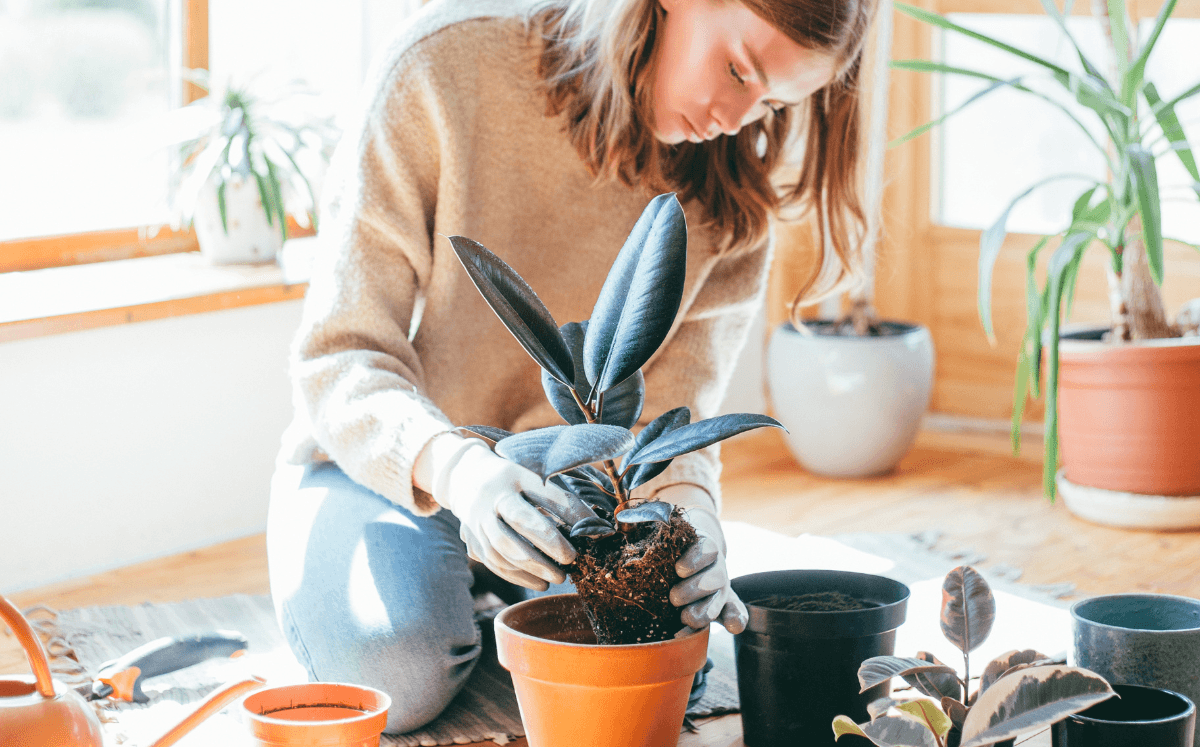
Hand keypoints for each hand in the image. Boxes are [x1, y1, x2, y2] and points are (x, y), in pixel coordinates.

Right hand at [419, 434, 597, 590]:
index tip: (592, 531)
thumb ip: (560, 499)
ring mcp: (477, 520)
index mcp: (513, 476)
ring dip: (534, 568)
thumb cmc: (512, 479)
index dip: (571, 513)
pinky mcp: (472, 541)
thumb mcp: (534, 477)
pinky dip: (519, 577)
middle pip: (519, 522)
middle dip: (549, 544)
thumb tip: (595, 526)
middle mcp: (492, 497)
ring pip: (503, 549)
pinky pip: (494, 564)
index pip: (545, 494)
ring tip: (558, 577)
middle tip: (572, 560)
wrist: (464, 477)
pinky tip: (539, 582)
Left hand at [656, 485, 747, 633]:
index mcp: (702, 545)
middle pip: (715, 576)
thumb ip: (646, 521)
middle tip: (674, 598)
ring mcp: (720, 586)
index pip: (706, 548)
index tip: (678, 569)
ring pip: (722, 598)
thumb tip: (622, 515)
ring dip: (706, 611)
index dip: (695, 559)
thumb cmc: (670, 543)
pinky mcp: (721, 604)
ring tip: (686, 619)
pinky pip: (733, 611)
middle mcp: (715, 566)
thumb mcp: (661, 529)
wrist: (689, 551)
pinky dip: (735, 619)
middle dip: (696, 589)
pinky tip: (731, 629)